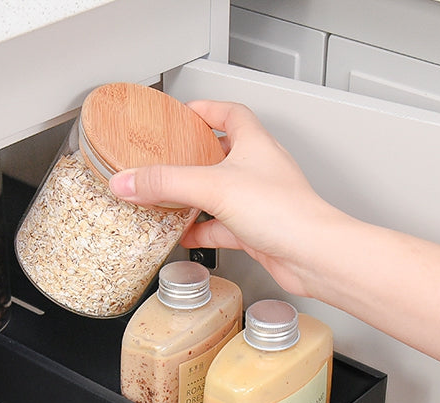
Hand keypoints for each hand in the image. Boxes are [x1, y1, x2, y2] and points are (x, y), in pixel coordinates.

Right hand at [108, 99, 343, 297]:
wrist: (311, 255)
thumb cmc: (284, 212)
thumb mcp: (214, 187)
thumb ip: (166, 182)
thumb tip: (128, 180)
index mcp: (254, 143)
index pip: (229, 113)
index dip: (205, 110)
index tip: (181, 115)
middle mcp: (258, 169)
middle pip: (220, 154)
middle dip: (192, 157)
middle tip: (166, 160)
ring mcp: (257, 201)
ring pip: (218, 193)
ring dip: (192, 198)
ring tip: (167, 200)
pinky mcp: (255, 230)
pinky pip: (220, 226)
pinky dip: (200, 230)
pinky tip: (184, 236)